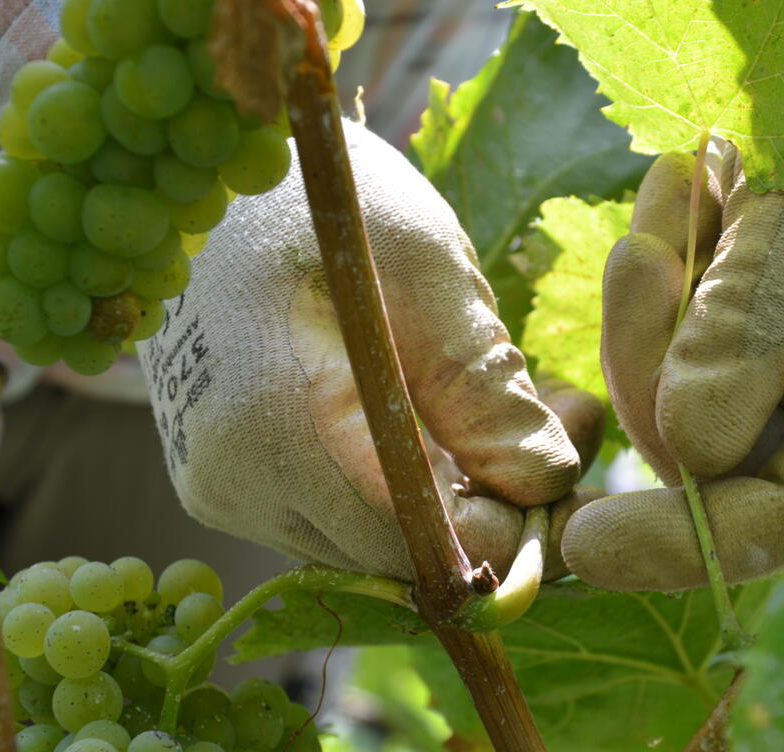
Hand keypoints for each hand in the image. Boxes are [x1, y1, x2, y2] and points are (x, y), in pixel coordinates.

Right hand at [140, 120, 599, 580]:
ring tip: (517, 407)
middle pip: (395, 552)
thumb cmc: (326, 198)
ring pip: (370, 537)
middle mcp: (231, 481)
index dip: (503, 528)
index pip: (415, 543)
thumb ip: (485, 388)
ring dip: (452, 493)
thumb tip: (546, 485)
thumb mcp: (426, 273)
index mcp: (274, 427)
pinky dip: (402, 481)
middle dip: (490, 505)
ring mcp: (219, 484)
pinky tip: (446, 414)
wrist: (220, 166)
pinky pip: (336, 510)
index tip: (564, 473)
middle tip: (561, 421)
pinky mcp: (224, 475)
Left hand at [561, 0, 783, 590]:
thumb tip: (691, 454)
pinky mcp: (703, 359)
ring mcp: (758, 392)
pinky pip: (635, 350)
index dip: (692, 541)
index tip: (584, 542)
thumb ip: (758, 316)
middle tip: (645, 248)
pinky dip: (637, 285)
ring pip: (650, 406)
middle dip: (648, 366)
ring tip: (689, 188)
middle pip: (697, 466)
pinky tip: (676, 209)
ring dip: (642, 306)